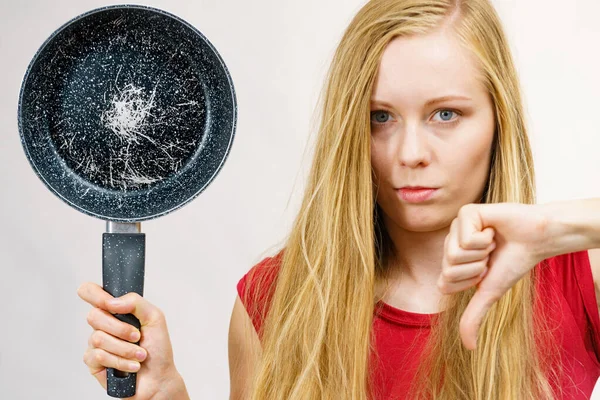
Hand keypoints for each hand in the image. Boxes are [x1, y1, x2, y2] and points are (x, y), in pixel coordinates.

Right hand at [78, 282, 184, 398]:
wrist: (158, 378)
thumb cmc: (157, 349)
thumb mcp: (155, 318)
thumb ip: (136, 302)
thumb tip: (112, 302)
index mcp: (116, 310)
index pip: (91, 292)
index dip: (94, 294)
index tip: (109, 303)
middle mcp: (104, 325)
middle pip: (94, 316)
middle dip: (121, 329)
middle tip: (137, 336)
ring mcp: (96, 343)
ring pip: (98, 338)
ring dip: (125, 348)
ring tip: (139, 355)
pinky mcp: (93, 362)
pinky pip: (99, 356)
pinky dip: (121, 361)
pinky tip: (132, 366)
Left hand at [437, 203, 548, 350]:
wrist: (537, 239)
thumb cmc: (513, 262)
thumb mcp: (490, 293)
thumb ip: (474, 316)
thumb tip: (469, 347)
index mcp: (451, 262)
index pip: (443, 284)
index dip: (469, 282)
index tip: (485, 271)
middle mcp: (449, 244)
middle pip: (448, 269)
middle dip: (476, 268)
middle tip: (490, 255)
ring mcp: (455, 227)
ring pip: (454, 254)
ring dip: (482, 252)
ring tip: (492, 242)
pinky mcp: (465, 212)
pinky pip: (466, 238)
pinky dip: (485, 238)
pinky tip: (493, 229)